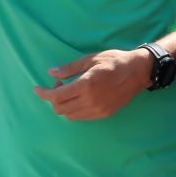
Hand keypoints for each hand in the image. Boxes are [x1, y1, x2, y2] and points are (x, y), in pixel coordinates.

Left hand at [35, 48, 150, 120]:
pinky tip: (78, 98)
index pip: (56, 96)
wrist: (138, 72)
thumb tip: (51, 73)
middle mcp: (90, 101)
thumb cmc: (114, 61)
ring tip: (69, 91)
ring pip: (70, 116)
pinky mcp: (104, 114)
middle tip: (59, 84)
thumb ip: (69, 68)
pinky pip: (82, 117)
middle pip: (60, 109)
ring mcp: (98, 110)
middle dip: (53, 98)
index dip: (43, 93)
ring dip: (63, 105)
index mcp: (86, 85)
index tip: (37, 89)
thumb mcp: (90, 59)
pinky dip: (74, 110)